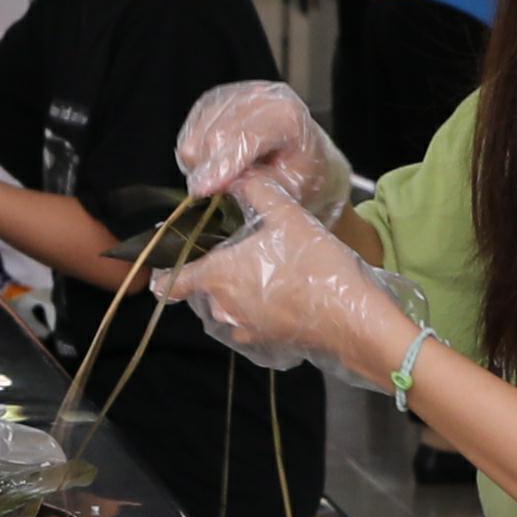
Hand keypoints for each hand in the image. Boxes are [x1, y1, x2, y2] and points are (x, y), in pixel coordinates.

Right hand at [175, 80, 356, 225]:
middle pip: (217, 133)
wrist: (311, 156)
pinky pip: (195, 124)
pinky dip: (198, 147)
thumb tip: (220, 184)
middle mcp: (264, 96)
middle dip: (208, 167)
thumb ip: (256, 185)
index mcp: (288, 116)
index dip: (220, 166)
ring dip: (202, 159)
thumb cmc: (304, 174)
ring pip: (201, 129)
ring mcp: (241, 92)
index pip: (244, 138)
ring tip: (219, 178)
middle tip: (212, 192)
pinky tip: (212, 163)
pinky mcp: (222, 97)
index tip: (202, 190)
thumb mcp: (289, 188)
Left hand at [176, 205, 427, 397]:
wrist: (352, 317)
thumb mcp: (286, 214)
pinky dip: (252, 309)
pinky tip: (277, 292)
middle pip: (197, 291)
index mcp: (216, 276)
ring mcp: (242, 329)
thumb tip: (235, 174)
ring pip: (222, 308)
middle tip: (236, 252)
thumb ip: (255, 189)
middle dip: (209, 273)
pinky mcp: (263, 343)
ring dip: (232, 292)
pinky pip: (245, 323)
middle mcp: (221, 308)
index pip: (168, 281)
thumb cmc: (316, 265)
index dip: (163, 269)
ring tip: (260, 270)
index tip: (170, 257)